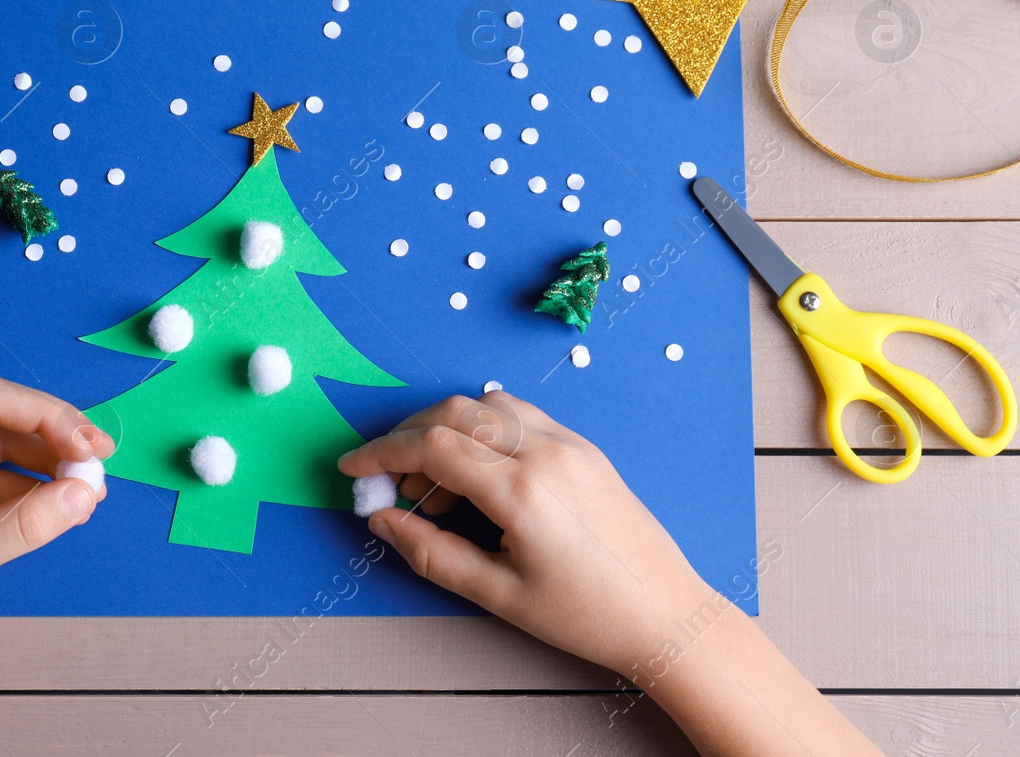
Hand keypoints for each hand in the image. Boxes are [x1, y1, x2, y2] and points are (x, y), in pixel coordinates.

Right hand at [337, 391, 713, 676]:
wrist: (666, 614)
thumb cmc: (587, 615)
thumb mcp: (499, 595)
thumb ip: (432, 552)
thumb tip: (382, 520)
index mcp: (522, 492)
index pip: (433, 447)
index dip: (382, 453)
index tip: (353, 468)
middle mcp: (546, 454)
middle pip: (456, 413)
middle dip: (408, 436)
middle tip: (389, 479)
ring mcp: (570, 445)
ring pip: (488, 405)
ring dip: (447, 428)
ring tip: (434, 484)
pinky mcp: (586, 448)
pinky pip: (521, 416)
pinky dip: (484, 430)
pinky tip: (476, 472)